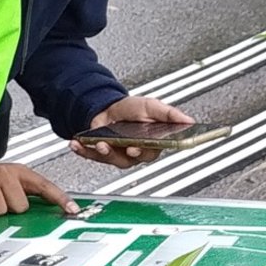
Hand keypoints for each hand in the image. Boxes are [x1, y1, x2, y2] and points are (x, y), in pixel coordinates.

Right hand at [0, 162, 76, 216]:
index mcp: (18, 171)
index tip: (73, 210)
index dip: (60, 198)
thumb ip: (26, 193)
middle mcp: (4, 172)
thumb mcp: (9, 181)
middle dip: (8, 208)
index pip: (44, 186)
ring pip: (0, 211)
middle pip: (19, 207)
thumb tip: (48, 209)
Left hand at [69, 96, 193, 167]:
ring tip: (101, 144)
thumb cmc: (132, 109)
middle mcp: (135, 151)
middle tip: (126, 146)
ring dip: (106, 152)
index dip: (149, 150)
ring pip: (113, 159)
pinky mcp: (101, 152)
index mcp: (151, 142)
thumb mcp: (152, 106)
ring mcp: (118, 153)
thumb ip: (169, 114)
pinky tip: (77, 144)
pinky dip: (83, 151)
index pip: (154, 150)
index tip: (144, 146)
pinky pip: (92, 156)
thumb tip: (189, 121)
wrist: (108, 106)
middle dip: (128, 153)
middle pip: (134, 158)